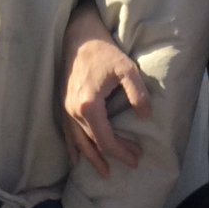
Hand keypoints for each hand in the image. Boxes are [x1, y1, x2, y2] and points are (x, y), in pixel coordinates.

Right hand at [61, 1, 150, 176]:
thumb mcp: (127, 69)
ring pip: (78, 142)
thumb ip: (137, 93)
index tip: (137, 157)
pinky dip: (72, 148)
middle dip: (113, 154)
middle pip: (94, 143)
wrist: (79, 36)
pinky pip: (67, 133)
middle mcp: (74, 111)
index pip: (106, 140)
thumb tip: (145, 116)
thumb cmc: (105, 52)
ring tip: (105, 171)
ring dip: (92, 157)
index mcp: (90, 106)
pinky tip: (76, 159)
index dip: (122, 152)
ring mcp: (66, 109)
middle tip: (132, 160)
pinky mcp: (63, 104)